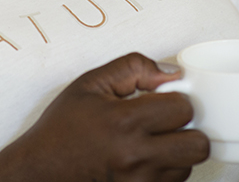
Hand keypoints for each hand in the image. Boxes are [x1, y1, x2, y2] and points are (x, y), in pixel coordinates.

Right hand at [0, 53, 208, 180]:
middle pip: (198, 145)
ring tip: (151, 142)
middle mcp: (135, 158)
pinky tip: (145, 159)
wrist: (40, 170)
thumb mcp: (91, 83)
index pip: (184, 109)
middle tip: (167, 123)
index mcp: (124, 122)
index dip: (176, 99)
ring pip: (188, 167)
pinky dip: (166, 171)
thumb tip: (172, 73)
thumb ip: (134, 68)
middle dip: (188, 129)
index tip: (163, 100)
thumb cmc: (62, 128)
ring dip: (177, 152)